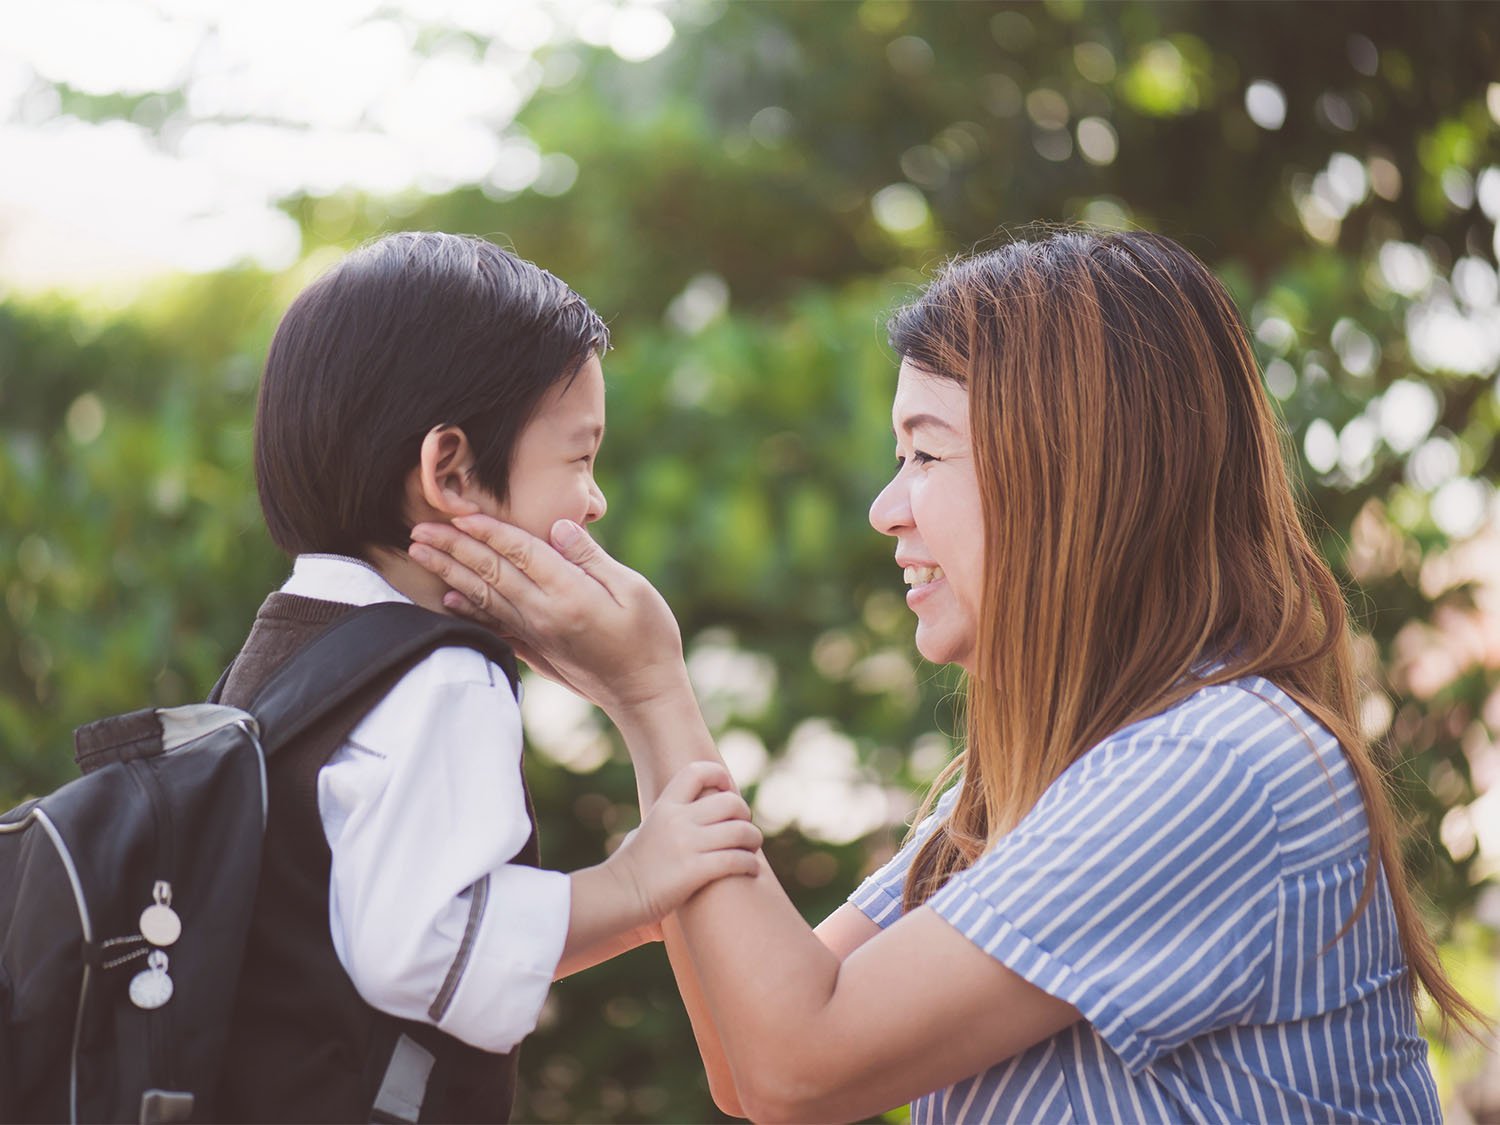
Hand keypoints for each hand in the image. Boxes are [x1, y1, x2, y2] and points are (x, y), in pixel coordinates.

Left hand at [407, 515, 686, 715]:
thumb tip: (557, 526)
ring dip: (449, 571)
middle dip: (453, 547)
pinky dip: (467, 609)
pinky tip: (449, 597)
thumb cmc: (649, 638)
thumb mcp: (633, 589)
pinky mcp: (534, 650)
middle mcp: (543, 614)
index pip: (519, 552)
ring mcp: (535, 634)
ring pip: (483, 596)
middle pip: (490, 572)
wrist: (644, 695)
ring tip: (421, 553)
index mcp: (568, 594)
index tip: (460, 513)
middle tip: (419, 528)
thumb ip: (591, 558)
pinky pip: (492, 624)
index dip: (489, 530)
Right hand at [604, 761, 760, 925]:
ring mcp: (687, 844)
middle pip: (730, 802)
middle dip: (744, 814)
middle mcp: (678, 820)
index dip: (720, 775)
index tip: (728, 790)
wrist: (617, 895)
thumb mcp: (644, 830)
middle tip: (744, 828)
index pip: (697, 771)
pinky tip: (751, 870)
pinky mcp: (695, 871)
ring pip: (741, 831)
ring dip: (753, 839)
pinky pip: (737, 860)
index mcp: (665, 806)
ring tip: (751, 849)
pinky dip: (750, 864)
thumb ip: (662, 819)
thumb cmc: (630, 866)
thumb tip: (675, 815)